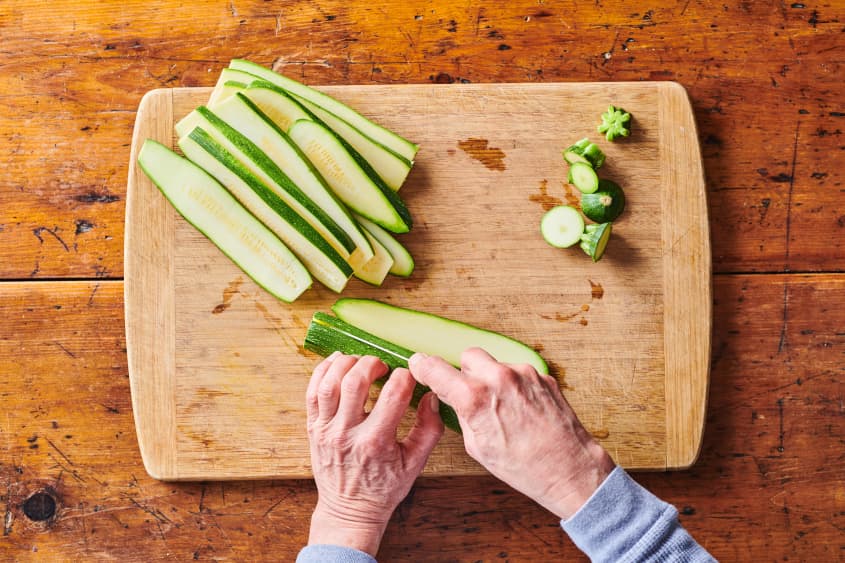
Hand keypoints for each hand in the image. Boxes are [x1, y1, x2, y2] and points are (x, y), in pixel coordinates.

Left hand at [305, 352, 443, 555]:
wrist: (349, 511)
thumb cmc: (383, 489)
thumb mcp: (415, 463)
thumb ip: (429, 429)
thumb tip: (431, 397)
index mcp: (376, 442)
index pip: (393, 395)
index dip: (404, 377)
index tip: (409, 375)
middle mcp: (348, 434)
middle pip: (355, 382)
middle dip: (372, 364)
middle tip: (382, 366)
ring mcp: (327, 430)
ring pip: (329, 383)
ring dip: (346, 364)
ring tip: (360, 362)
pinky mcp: (314, 428)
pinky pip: (312, 392)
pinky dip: (323, 371)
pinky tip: (337, 363)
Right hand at [409, 348, 614, 520]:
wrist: (568, 469)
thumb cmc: (524, 467)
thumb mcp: (478, 446)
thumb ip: (462, 414)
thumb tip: (453, 399)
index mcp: (475, 398)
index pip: (437, 369)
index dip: (423, 366)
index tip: (419, 364)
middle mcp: (499, 378)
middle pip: (469, 356)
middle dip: (466, 372)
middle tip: (470, 394)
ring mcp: (524, 374)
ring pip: (496, 364)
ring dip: (493, 379)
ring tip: (504, 409)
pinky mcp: (542, 376)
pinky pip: (518, 373)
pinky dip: (515, 386)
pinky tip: (522, 410)